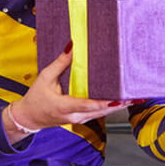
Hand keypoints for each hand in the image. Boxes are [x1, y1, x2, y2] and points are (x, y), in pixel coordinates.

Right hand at [8, 48, 128, 139]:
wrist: (29, 117)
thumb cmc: (36, 98)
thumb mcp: (45, 77)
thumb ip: (60, 63)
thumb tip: (72, 46)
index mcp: (65, 106)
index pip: (88, 105)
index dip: (104, 103)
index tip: (118, 98)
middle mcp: (75, 116)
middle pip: (101, 111)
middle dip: (119, 104)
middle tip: (135, 96)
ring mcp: (79, 119)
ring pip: (103, 114)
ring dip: (118, 106)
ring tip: (134, 98)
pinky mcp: (81, 118)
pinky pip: (99, 114)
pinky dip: (111, 108)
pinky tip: (121, 101)